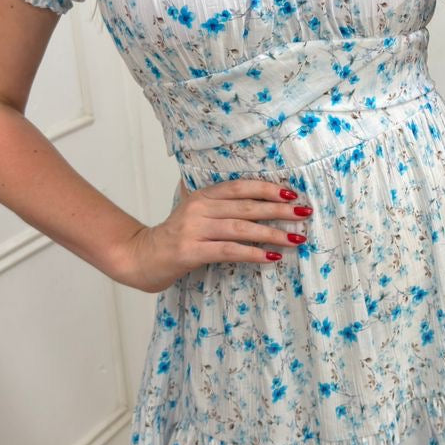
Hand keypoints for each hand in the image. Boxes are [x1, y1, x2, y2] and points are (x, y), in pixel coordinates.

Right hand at [110, 177, 312, 292]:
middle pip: (246, 206)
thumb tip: (255, 198)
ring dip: (272, 233)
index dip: (268, 189)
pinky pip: (229, 251)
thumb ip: (217, 203)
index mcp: (202, 196)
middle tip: (304, 213)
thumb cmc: (174, 237)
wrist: (140, 257)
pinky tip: (272, 257)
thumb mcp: (193, 212)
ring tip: (296, 238)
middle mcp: (199, 208)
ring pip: (241, 228)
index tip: (292, 194)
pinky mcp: (191, 252)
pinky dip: (253, 253)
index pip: (240, 187)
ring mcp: (194, 230)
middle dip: (279, 210)